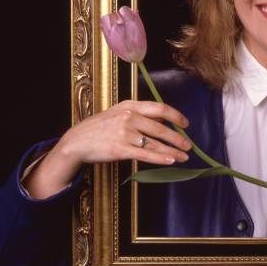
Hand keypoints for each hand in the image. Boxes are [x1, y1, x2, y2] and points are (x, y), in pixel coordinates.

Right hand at [57, 99, 191, 166]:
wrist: (77, 141)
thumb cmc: (100, 127)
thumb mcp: (120, 112)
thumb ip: (141, 113)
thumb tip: (164, 118)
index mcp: (131, 105)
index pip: (160, 108)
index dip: (176, 116)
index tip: (186, 124)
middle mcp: (129, 117)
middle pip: (161, 128)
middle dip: (178, 138)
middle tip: (189, 145)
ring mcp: (125, 133)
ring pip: (155, 143)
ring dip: (173, 151)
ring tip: (183, 156)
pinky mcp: (120, 149)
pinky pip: (145, 155)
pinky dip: (160, 158)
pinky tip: (171, 160)